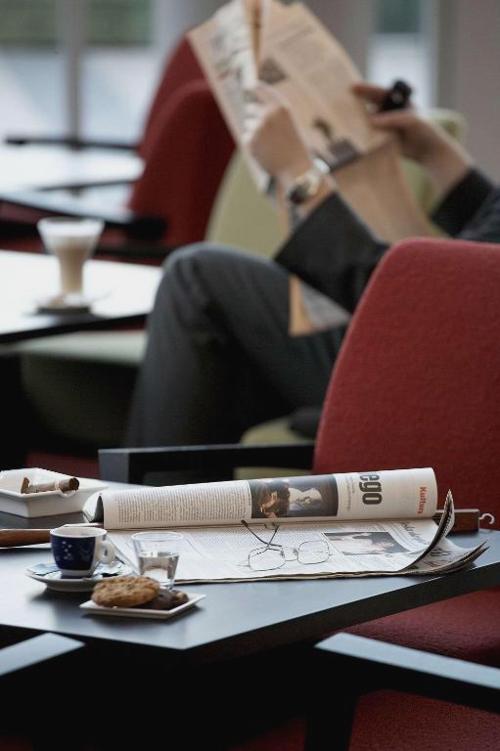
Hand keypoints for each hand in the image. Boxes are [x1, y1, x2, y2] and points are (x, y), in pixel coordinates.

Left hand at [243, 83, 312, 185]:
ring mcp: (257, 128)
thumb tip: (248, 107)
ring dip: (255, 132)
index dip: (253, 87)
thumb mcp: (288, 124)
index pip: (260, 89)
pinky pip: (247, 138)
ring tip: (270, 143)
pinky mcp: (250, 141)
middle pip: (250, 108)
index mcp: (280, 106)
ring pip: (248, 124)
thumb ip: (271, 114)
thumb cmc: (294, 147)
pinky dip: (253, 145)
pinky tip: (265, 151)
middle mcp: (268, 114)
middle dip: (255, 116)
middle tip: (266, 129)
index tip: (248, 86)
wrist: (295, 169)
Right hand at [353, 82, 471, 194]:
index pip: (380, 93)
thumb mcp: (411, 121)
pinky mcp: (383, 139)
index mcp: (398, 102)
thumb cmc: (424, 131)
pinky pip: (370, 135)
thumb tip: (371, 120)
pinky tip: (352, 136)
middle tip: (342, 101)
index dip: (366, 90)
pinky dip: (362, 135)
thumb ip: (392, 119)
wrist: (428, 151)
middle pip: (371, 105)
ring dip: (358, 120)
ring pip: (368, 121)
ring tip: (343, 120)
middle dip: (357, 103)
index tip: (353, 87)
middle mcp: (389, 112)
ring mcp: (385, 126)